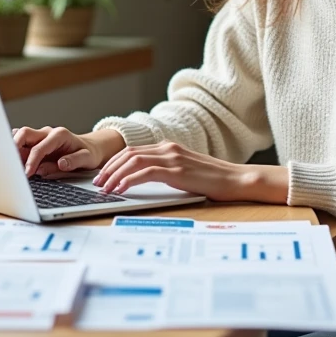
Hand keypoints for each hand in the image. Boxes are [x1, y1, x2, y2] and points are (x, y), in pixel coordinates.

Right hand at [13, 126, 125, 177]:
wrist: (89, 148)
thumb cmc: (87, 153)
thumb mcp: (87, 158)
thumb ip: (74, 161)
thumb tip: (61, 163)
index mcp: (59, 135)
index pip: (39, 148)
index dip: (31, 162)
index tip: (27, 174)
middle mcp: (47, 133)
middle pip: (24, 133)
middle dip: (14, 147)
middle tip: (11, 165)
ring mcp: (40, 136)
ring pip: (19, 136)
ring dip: (13, 149)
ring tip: (10, 164)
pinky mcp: (35, 142)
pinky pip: (21, 142)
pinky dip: (15, 149)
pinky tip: (12, 160)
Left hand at [94, 141, 288, 202]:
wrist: (237, 180)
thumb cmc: (213, 181)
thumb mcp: (185, 173)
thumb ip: (166, 172)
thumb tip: (143, 183)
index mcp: (169, 147)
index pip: (133, 151)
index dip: (114, 162)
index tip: (103, 175)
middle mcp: (168, 148)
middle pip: (128, 153)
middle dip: (109, 168)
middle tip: (97, 182)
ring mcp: (173, 157)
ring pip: (133, 160)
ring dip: (115, 174)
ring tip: (105, 188)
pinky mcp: (177, 170)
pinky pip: (146, 172)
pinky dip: (129, 179)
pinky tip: (121, 189)